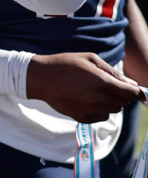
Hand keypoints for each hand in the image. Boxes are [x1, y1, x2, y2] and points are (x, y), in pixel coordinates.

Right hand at [25, 52, 141, 122]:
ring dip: (110, 102)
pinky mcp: (82, 117)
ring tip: (94, 91)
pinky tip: (87, 98)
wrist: (40, 78)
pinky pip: (102, 116)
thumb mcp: (90, 59)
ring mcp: (90, 110)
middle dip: (120, 95)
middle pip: (124, 103)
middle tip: (106, 85)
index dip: (136, 92)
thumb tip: (132, 85)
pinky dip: (100, 109)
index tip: (134, 90)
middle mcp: (99, 99)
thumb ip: (113, 72)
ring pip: (114, 110)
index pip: (132, 93)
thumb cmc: (66, 64)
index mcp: (103, 82)